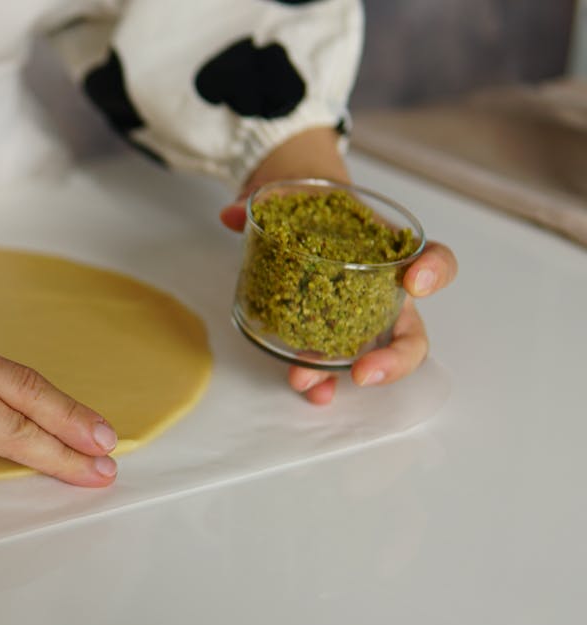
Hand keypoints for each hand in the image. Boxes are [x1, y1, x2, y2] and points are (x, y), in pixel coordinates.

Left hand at [219, 128, 457, 404]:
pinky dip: (321, 381)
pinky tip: (305, 389)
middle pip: (410, 333)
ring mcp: (358, 320)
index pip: (434, 259)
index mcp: (389, 250)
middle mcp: (383, 292)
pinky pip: (333, 364)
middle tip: (364, 372)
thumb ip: (266, 201)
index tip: (415, 282)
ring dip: (341, 375)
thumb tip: (231, 213)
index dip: (435, 271)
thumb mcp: (293, 192)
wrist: (296, 211)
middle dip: (394, 358)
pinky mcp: (329, 336)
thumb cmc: (311, 203)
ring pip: (368, 357)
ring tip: (307, 381)